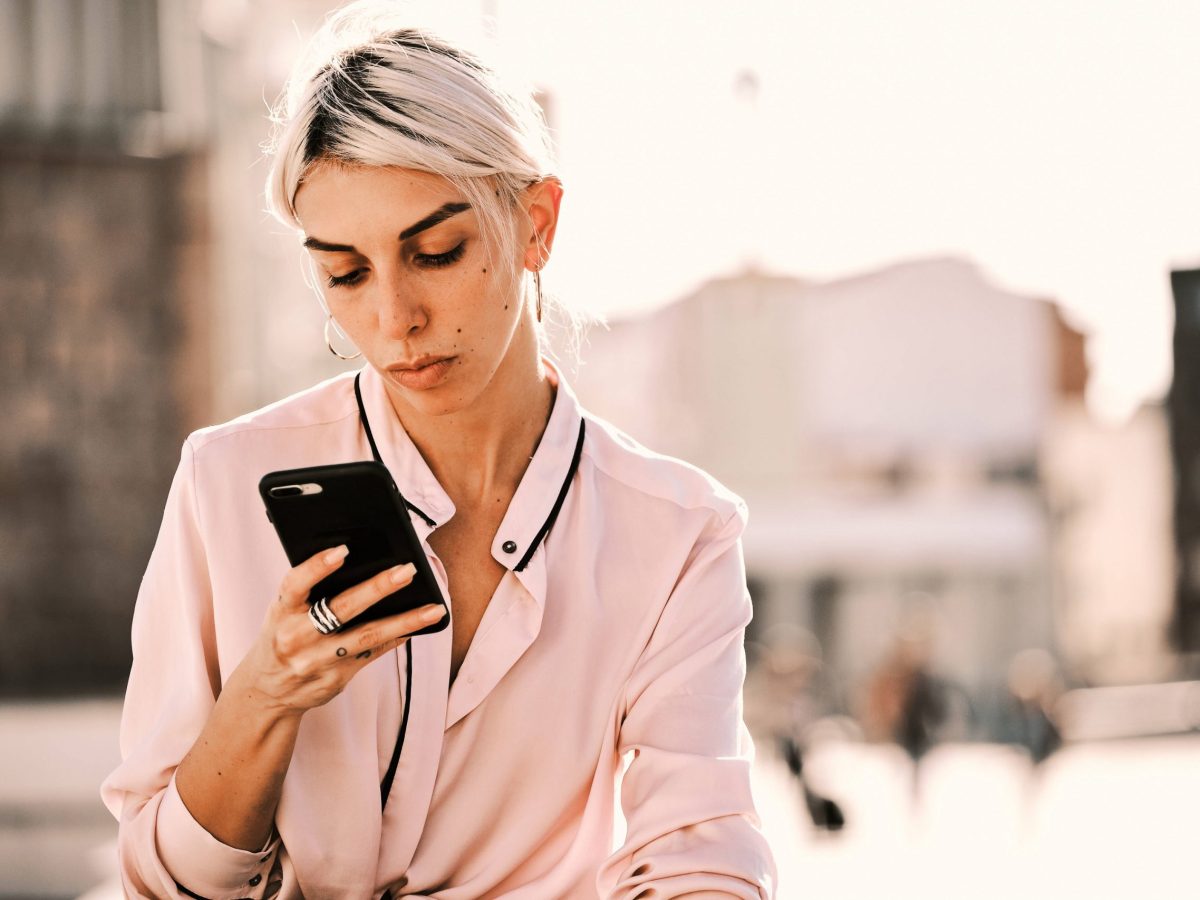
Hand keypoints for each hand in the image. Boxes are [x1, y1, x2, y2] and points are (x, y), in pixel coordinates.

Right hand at [240, 545, 445, 715]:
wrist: (268, 691)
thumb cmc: (283, 636)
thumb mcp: (283, 612)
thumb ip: (310, 591)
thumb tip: (358, 560)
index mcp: (281, 613)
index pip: (296, 585)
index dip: (317, 567)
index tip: (342, 550)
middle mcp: (298, 637)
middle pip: (341, 609)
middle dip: (377, 588)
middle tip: (407, 570)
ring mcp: (319, 659)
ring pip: (367, 636)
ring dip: (404, 621)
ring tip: (433, 608)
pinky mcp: (338, 676)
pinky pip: (374, 652)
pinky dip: (398, 637)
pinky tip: (419, 625)